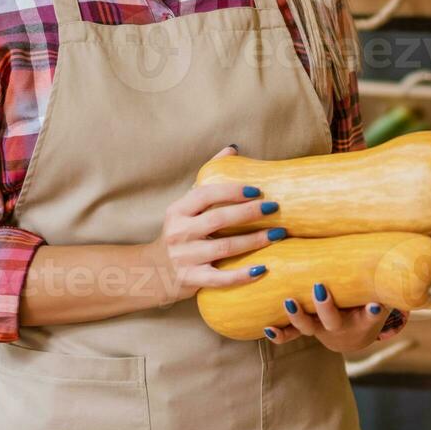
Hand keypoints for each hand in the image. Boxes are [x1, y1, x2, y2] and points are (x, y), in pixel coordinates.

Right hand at [148, 146, 286, 304]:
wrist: (152, 272)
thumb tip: (232, 149)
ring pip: (224, 247)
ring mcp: (185, 258)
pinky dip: (242, 275)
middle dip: (248, 212)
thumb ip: (207, 178)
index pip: (205, 195)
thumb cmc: (178, 232)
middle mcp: (179, 232)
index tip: (257, 190)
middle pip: (218, 219)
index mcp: (178, 211)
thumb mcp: (185, 206)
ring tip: (278, 235)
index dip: (231, 191)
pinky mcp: (192, 280)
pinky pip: (221, 279)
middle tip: (274, 208)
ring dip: (254, 241)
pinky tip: (263, 269)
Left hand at [262, 282, 408, 353]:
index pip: (370, 315)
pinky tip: (268, 327)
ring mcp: (320, 329)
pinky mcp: (304, 329)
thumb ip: (388, 274)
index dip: (372, 311)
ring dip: (297, 316)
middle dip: (326, 307)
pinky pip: (291, 334)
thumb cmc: (366, 305)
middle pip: (333, 320)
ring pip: (307, 327)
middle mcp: (340, 326)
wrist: (352, 336)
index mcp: (362, 319)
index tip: (374, 303)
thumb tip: (414, 240)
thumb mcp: (381, 294)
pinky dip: (280, 333)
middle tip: (319, 288)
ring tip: (289, 301)